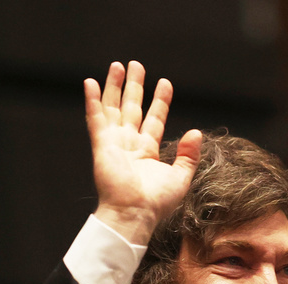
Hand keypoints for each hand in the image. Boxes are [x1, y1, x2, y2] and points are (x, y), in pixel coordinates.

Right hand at [85, 61, 201, 244]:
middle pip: (132, 108)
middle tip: (136, 65)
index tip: (165, 83)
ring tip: (118, 65)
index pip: (154, 119)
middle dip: (135, 86)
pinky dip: (92, 100)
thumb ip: (188, 155)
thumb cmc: (156, 202)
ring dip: (114, 86)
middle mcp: (129, 144)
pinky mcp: (101, 145)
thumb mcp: (180, 177)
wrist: (135, 213)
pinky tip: (90, 82)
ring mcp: (114, 143)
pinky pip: (96, 118)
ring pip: (114, 107)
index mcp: (147, 151)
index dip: (160, 101)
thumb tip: (197, 133)